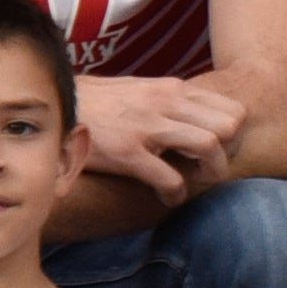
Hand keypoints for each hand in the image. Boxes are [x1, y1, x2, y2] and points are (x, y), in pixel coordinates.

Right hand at [78, 74, 247, 202]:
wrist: (51, 105)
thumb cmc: (95, 102)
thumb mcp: (138, 90)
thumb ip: (167, 101)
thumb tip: (192, 115)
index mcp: (172, 90)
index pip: (232, 109)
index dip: (235, 137)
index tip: (223, 152)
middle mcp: (165, 103)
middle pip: (231, 126)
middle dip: (230, 154)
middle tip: (211, 170)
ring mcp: (147, 126)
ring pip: (209, 146)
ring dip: (210, 173)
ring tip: (193, 182)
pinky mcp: (126, 151)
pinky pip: (169, 177)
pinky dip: (175, 194)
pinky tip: (166, 197)